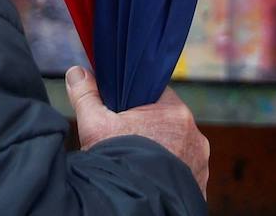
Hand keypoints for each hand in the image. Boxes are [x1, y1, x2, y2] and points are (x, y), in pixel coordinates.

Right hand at [65, 66, 208, 197]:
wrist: (134, 205)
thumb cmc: (119, 162)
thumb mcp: (95, 125)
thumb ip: (86, 95)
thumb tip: (76, 73)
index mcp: (176, 113)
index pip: (158, 96)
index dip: (140, 102)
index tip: (126, 111)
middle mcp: (195, 136)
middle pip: (167, 123)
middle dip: (150, 129)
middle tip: (127, 138)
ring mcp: (199, 163)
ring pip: (177, 148)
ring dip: (162, 152)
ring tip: (138, 161)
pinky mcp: (199, 187)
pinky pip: (183, 173)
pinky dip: (168, 173)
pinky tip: (150, 177)